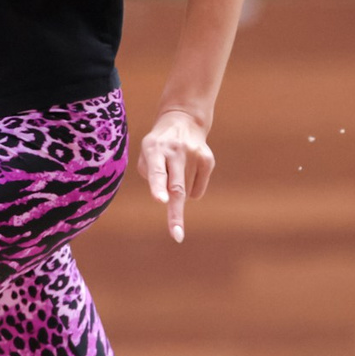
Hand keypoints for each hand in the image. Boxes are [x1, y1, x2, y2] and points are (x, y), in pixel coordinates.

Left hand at [138, 108, 214, 242]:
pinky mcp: (208, 160)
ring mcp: (194, 154)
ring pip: (186, 193)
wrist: (183, 120)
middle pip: (176, 188)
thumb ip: (150, 174)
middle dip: (175, 213)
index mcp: (154, 148)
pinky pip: (197, 191)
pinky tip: (188, 172)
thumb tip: (167, 197)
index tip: (161, 200)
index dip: (158, 187)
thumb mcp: (146, 152)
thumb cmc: (158, 144)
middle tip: (177, 234)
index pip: (156, 171)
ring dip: (179, 191)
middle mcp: (175, 150)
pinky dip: (191, 190)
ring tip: (176, 170)